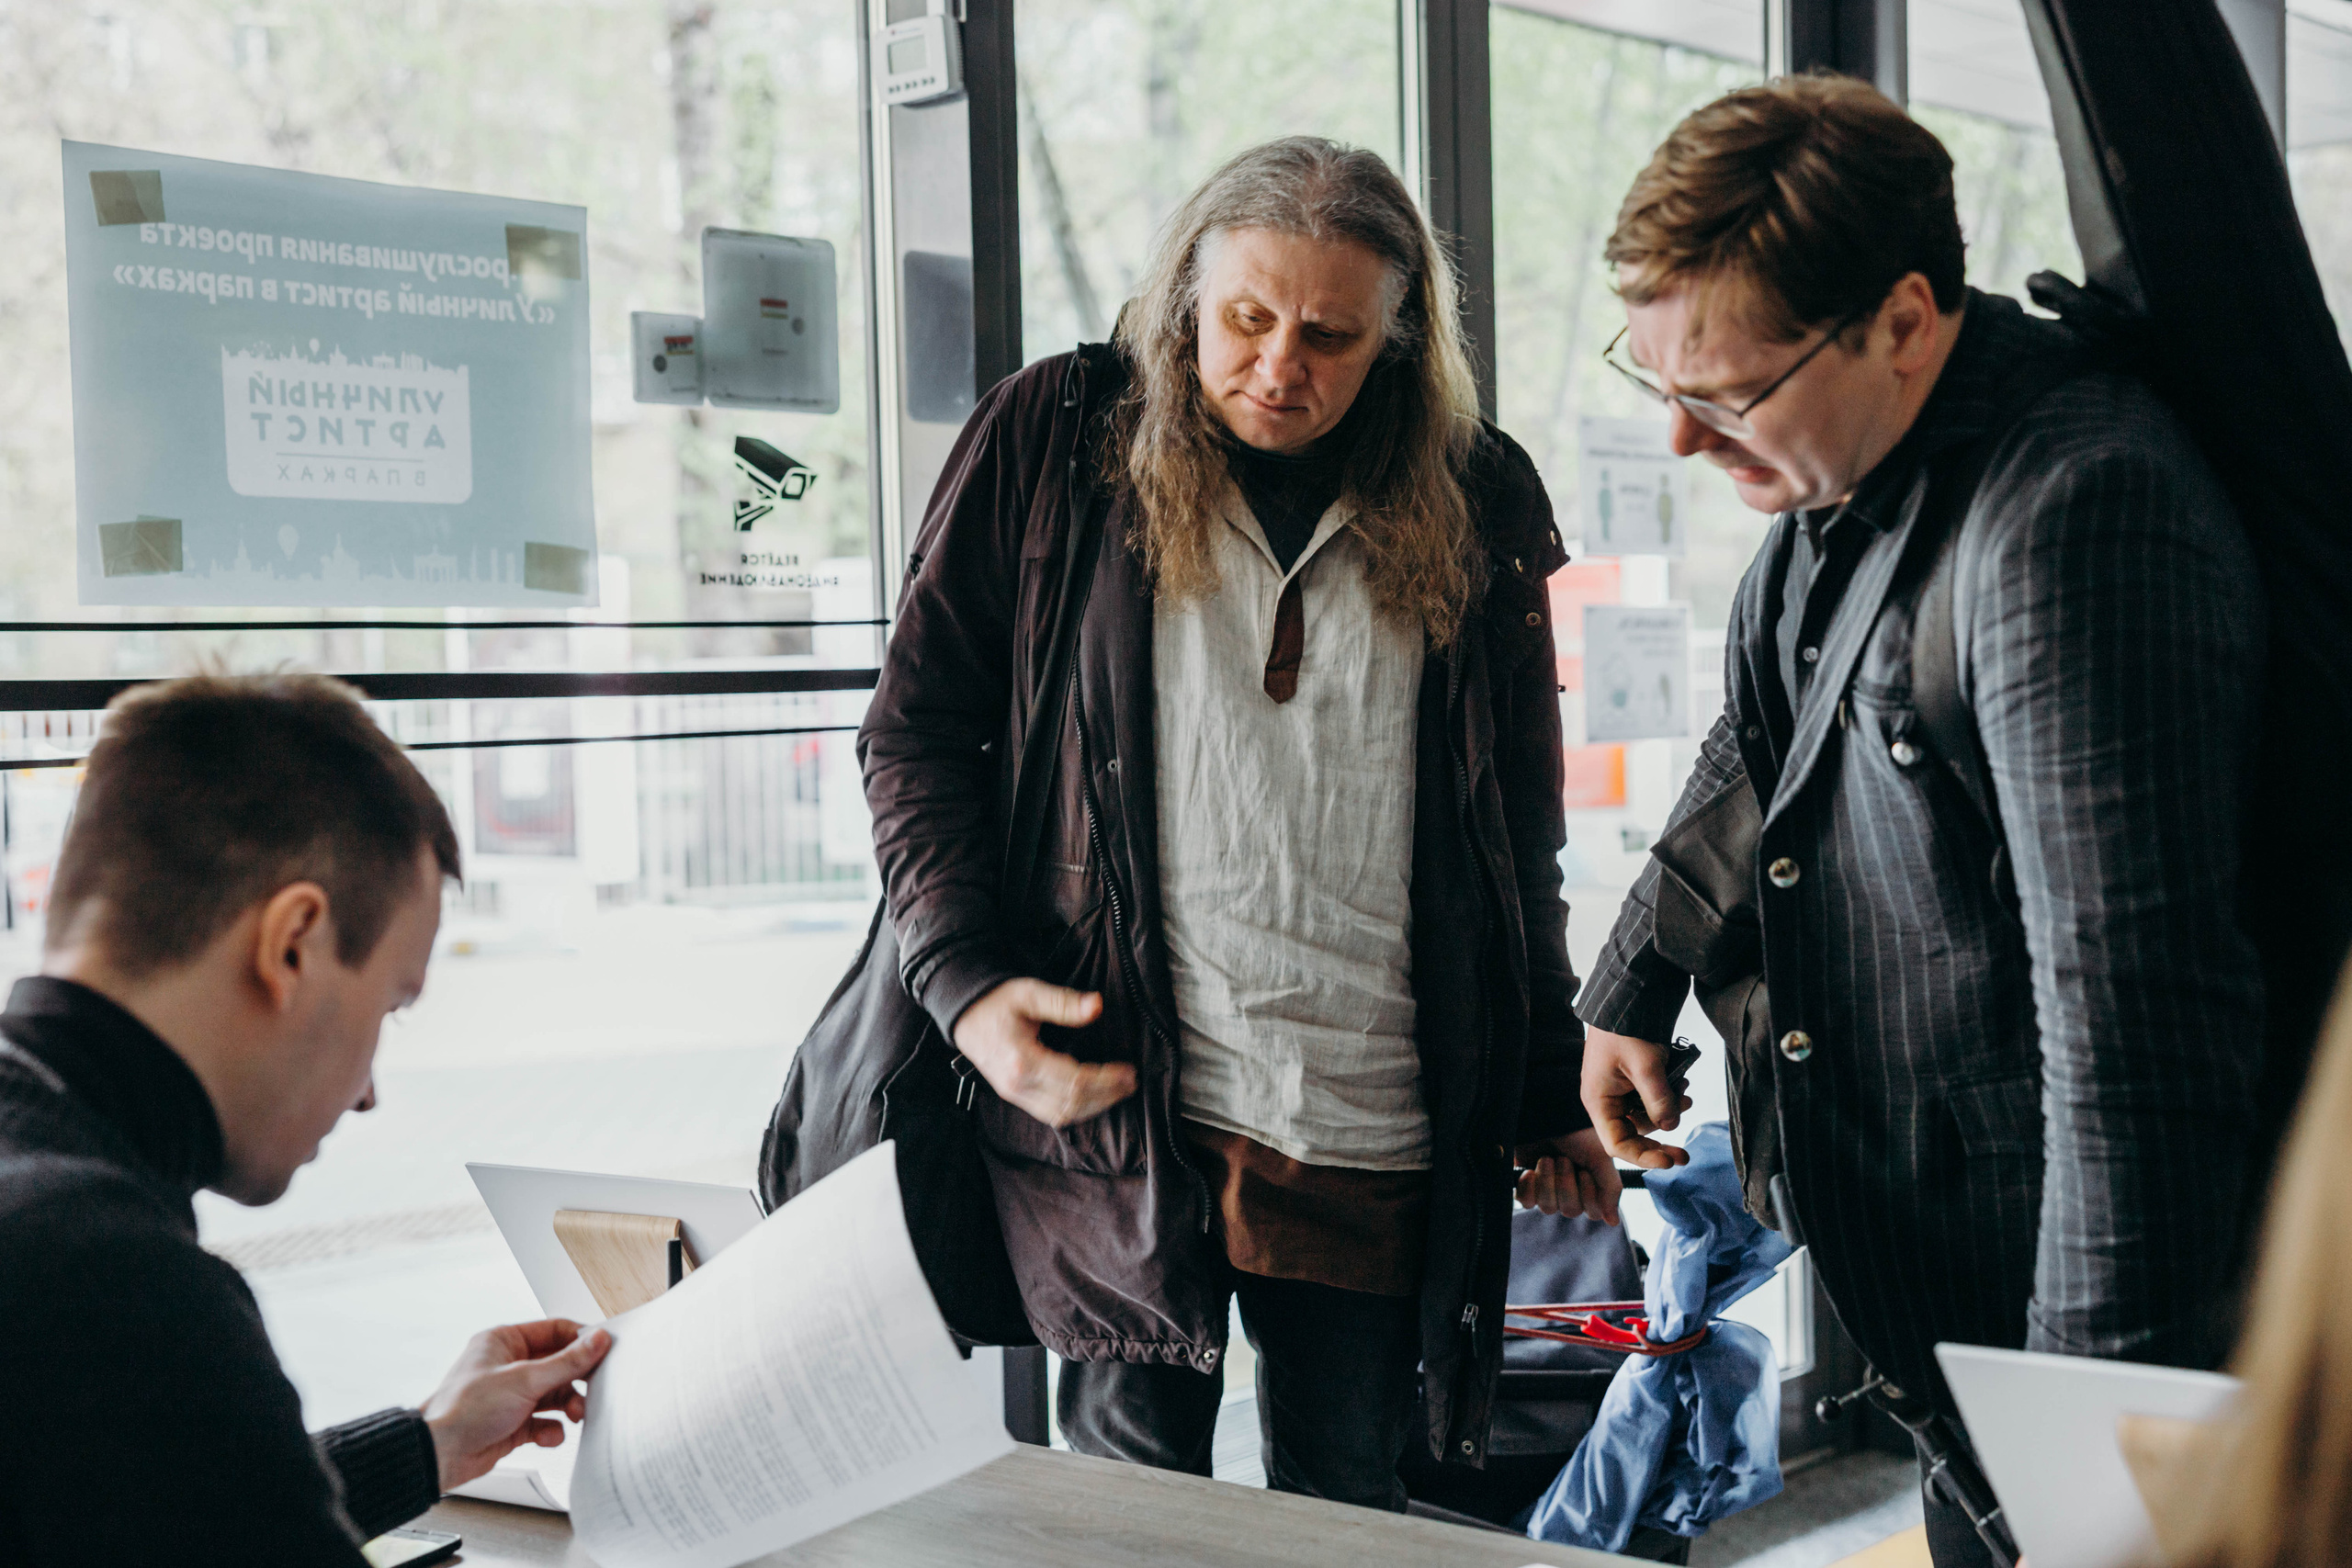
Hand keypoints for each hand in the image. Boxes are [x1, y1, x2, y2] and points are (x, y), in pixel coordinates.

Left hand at [421, 1319, 611, 1490]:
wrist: (438, 1455)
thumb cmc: (465, 1409)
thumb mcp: (525, 1379)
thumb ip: (567, 1362)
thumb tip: (599, 1340)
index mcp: (504, 1341)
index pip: (555, 1331)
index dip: (582, 1340)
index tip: (605, 1351)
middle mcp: (508, 1366)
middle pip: (558, 1364)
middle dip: (576, 1379)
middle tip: (595, 1388)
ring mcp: (511, 1395)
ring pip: (554, 1394)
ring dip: (568, 1406)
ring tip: (575, 1415)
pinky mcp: (512, 1424)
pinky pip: (544, 1422)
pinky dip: (552, 1430)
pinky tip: (549, 1436)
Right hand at [952, 978, 1136, 1127]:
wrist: (963, 1013)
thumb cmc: (995, 1001)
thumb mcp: (1028, 993)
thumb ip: (1063, 1002)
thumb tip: (1097, 1006)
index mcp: (1022, 1060)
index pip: (1074, 1079)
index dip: (1106, 1079)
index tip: (1128, 1070)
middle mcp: (1017, 1084)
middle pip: (1072, 1102)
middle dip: (1106, 1095)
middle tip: (1131, 1083)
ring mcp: (1013, 1093)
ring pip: (1061, 1115)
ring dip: (1094, 1107)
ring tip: (1118, 1092)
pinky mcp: (1013, 1095)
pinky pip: (1049, 1113)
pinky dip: (1075, 1110)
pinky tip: (1093, 1099)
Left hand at [1514, 1127, 1623, 1224]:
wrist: (1547, 1113)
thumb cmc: (1578, 1131)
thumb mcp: (1600, 1158)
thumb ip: (1610, 1189)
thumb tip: (1613, 1222)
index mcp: (1591, 1185)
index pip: (1593, 1212)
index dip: (1588, 1194)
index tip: (1585, 1172)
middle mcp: (1571, 1190)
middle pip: (1570, 1210)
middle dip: (1565, 1184)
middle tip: (1563, 1159)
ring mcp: (1548, 1188)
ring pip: (1548, 1207)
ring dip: (1547, 1181)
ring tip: (1547, 1158)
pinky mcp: (1527, 1183)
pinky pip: (1525, 1202)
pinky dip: (1528, 1188)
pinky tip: (1530, 1172)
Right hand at [1580, 1027, 1693, 1169]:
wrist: (1627, 995)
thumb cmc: (1626, 1028)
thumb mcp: (1646, 1066)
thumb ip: (1659, 1100)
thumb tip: (1671, 1127)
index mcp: (1598, 1100)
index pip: (1617, 1144)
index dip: (1643, 1157)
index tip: (1670, 1160)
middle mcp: (1606, 1100)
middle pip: (1632, 1134)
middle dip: (1661, 1137)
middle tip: (1686, 1153)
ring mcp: (1618, 1090)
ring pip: (1645, 1117)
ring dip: (1668, 1111)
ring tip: (1686, 1094)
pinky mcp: (1631, 1080)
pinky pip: (1650, 1100)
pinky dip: (1667, 1098)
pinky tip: (1681, 1085)